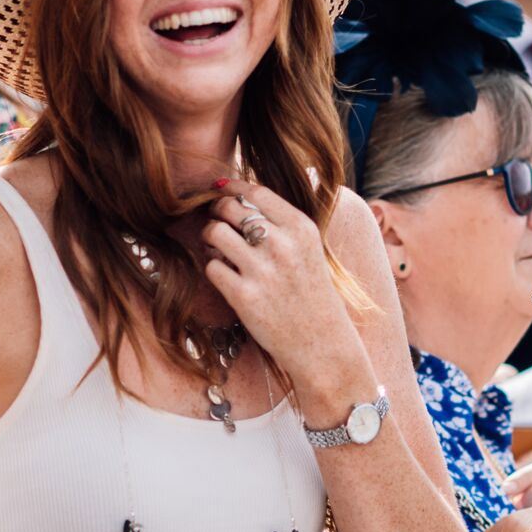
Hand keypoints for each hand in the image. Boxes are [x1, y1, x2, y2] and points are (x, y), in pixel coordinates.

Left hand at [200, 178, 374, 402]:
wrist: (322, 344)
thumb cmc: (313, 294)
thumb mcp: (311, 248)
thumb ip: (285, 221)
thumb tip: (260, 187)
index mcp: (301, 228)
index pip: (255, 192)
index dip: (231, 187)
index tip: (220, 190)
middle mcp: (283, 245)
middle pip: (230, 209)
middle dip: (217, 212)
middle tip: (216, 221)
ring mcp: (263, 272)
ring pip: (215, 234)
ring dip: (210, 237)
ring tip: (216, 247)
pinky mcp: (245, 297)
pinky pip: (212, 267)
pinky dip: (212, 267)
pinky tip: (223, 273)